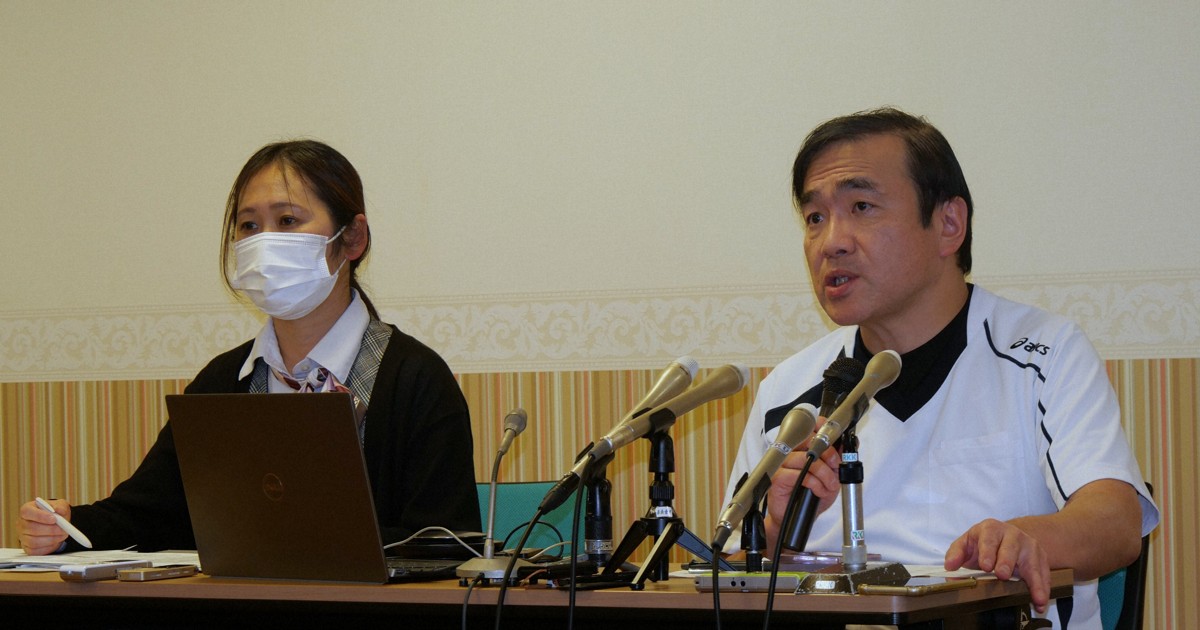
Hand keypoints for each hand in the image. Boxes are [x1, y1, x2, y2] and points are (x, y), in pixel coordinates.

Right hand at [18, 498, 71, 554]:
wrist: (56, 525)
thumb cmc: (54, 514)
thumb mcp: (60, 505)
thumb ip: (60, 506)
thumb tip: (59, 510)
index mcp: (26, 510)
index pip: (27, 512)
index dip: (40, 516)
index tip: (54, 519)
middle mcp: (21, 523)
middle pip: (31, 528)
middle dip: (51, 530)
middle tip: (64, 529)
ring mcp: (22, 537)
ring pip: (34, 541)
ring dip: (52, 539)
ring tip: (62, 535)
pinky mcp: (27, 548)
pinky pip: (35, 550)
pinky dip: (48, 547)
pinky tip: (56, 541)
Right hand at [763, 417, 842, 544]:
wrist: (796, 519)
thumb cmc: (810, 497)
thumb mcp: (832, 478)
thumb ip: (838, 461)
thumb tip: (849, 445)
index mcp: (802, 448)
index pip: (810, 427)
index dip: (822, 428)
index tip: (834, 438)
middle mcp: (791, 453)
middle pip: (810, 441)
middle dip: (829, 455)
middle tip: (836, 467)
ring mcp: (783, 464)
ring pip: (806, 459)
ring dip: (823, 474)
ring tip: (828, 486)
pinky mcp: (778, 477)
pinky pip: (798, 474)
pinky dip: (813, 483)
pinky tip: (817, 491)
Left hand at [945, 518, 1050, 613]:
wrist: (1006, 537)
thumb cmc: (983, 543)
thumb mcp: (966, 544)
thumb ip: (956, 554)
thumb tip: (949, 568)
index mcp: (991, 529)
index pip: (989, 538)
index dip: (987, 551)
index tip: (986, 566)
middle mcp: (1012, 534)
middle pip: (1011, 547)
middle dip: (1007, 561)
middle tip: (1002, 575)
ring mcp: (1029, 546)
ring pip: (1033, 562)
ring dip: (1034, 581)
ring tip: (1036, 597)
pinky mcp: (1041, 558)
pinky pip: (1044, 574)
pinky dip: (1043, 589)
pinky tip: (1040, 602)